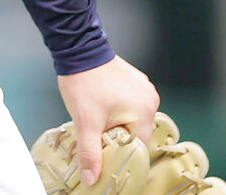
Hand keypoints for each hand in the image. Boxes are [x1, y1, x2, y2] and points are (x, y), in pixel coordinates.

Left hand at [57, 55, 159, 185]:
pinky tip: (101, 105)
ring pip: (131, 118)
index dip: (122, 155)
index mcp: (144, 111)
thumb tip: (91, 178)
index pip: (139, 147)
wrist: (76, 47)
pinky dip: (116, 108)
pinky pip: (128, 103)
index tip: (107, 156)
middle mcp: (149, 100)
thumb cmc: (83, 82)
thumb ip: (90, 152)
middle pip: (135, 132)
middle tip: (98, 135)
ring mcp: (142, 88)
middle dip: (117, 137)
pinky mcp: (134, 80)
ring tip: (97, 118)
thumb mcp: (85, 121)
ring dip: (116, 122)